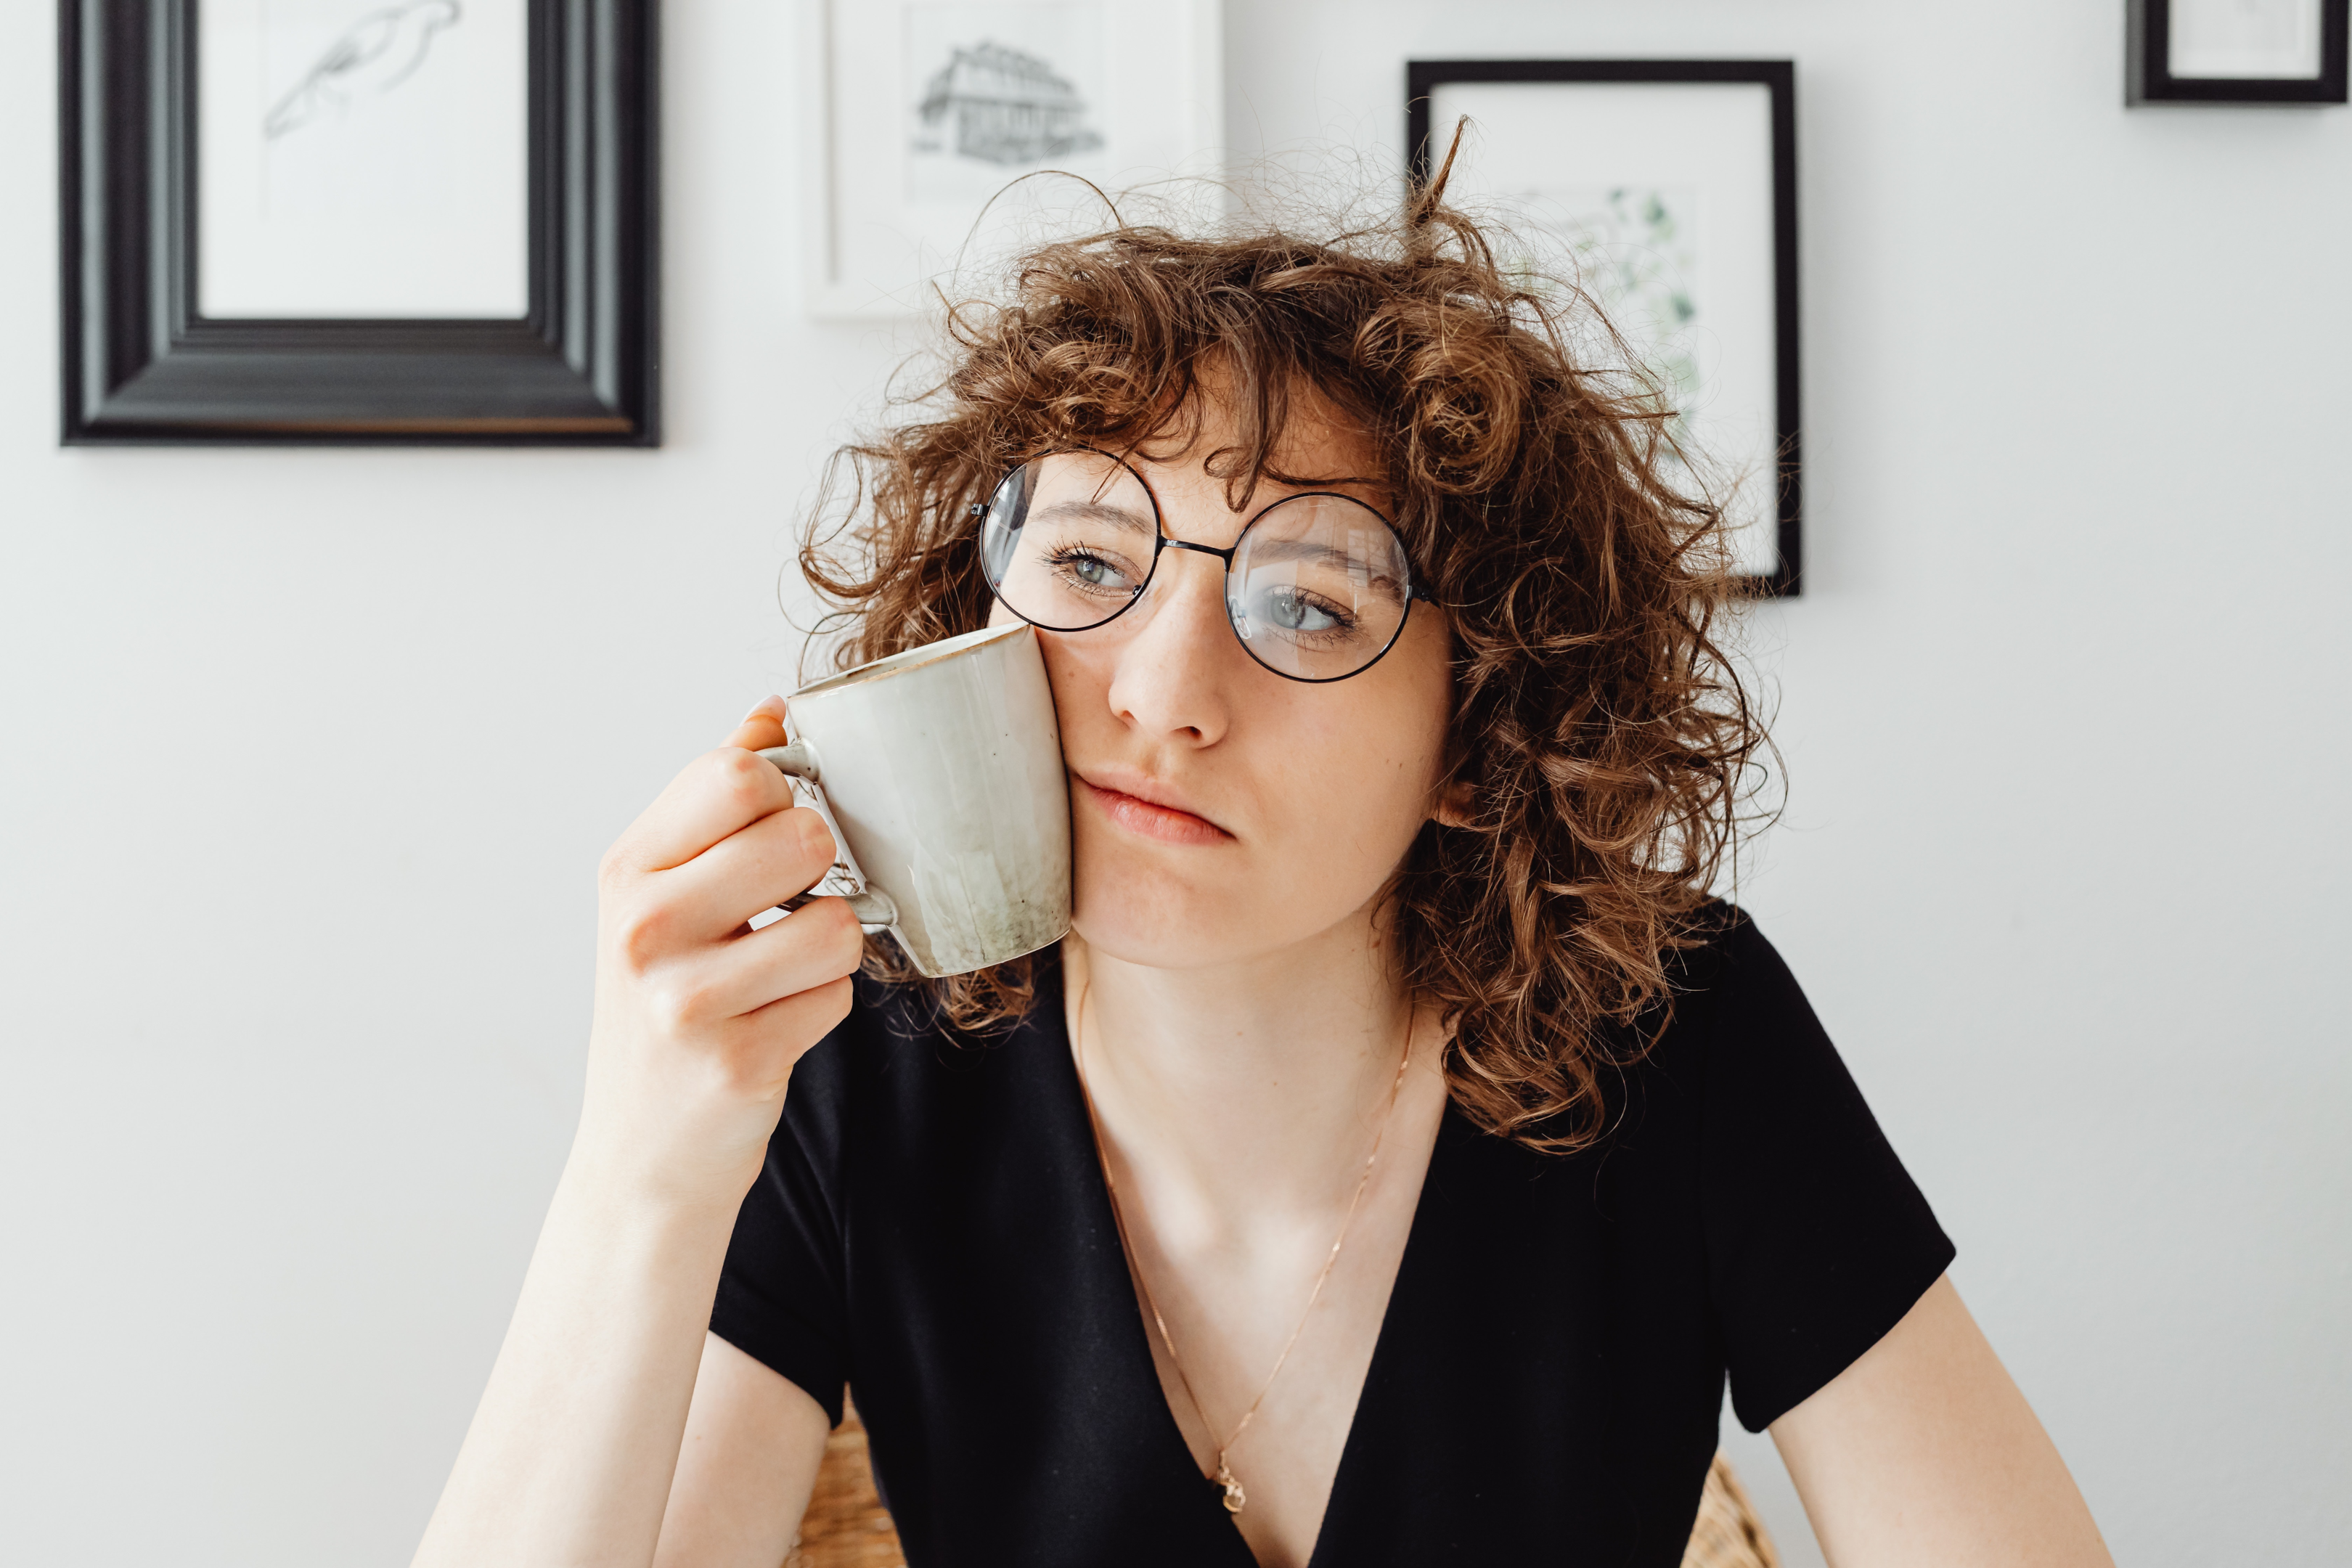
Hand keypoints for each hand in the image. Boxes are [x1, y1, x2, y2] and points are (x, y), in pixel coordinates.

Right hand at [573, 697, 863, 1210]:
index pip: (737, 773)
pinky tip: (775, 1024)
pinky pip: (838, 996)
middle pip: (802, 835)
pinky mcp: (738, 1061)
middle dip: (818, 873)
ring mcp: (687, 998)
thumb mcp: (664, 894)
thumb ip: (714, 798)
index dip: (783, 796)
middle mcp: (644, 926)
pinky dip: (823, 1007)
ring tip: (780, 973)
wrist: (641, 1152)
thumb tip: (771, 709)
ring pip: (837, 922)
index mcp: (628, 869)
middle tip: (780, 911)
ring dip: (830, 949)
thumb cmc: (665, 1002)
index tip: (768, 835)